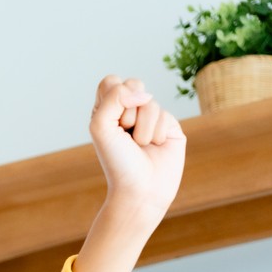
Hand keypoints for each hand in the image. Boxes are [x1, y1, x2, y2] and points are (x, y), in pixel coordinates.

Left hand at [87, 75, 184, 218]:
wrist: (140, 189)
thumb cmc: (117, 162)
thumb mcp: (101, 127)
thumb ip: (114, 98)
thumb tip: (143, 93)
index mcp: (108, 111)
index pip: (111, 82)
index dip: (114, 95)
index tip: (112, 120)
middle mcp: (130, 112)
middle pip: (134, 85)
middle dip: (129, 111)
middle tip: (125, 134)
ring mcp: (151, 118)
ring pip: (150, 102)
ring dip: (142, 128)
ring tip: (141, 146)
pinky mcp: (170, 126)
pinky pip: (166, 115)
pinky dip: (157, 133)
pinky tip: (156, 147)